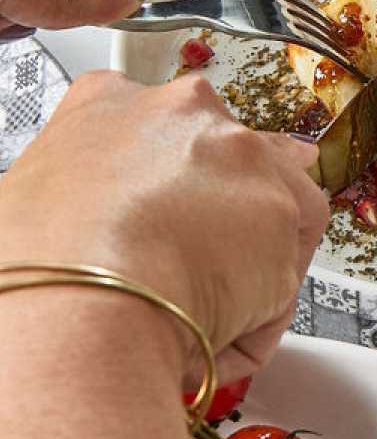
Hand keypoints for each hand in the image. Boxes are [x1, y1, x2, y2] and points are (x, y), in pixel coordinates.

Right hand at [0, 71, 328, 381]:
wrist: (78, 302)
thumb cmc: (39, 267)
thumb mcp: (25, 209)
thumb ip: (73, 200)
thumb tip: (80, 232)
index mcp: (107, 103)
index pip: (157, 125)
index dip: (167, 182)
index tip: (163, 218)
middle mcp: (182, 109)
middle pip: (227, 159)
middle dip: (225, 217)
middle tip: (190, 276)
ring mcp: (239, 152)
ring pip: (267, 216)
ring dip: (242, 272)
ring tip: (195, 321)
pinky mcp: (283, 207)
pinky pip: (289, 269)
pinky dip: (261, 313)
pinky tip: (220, 335)